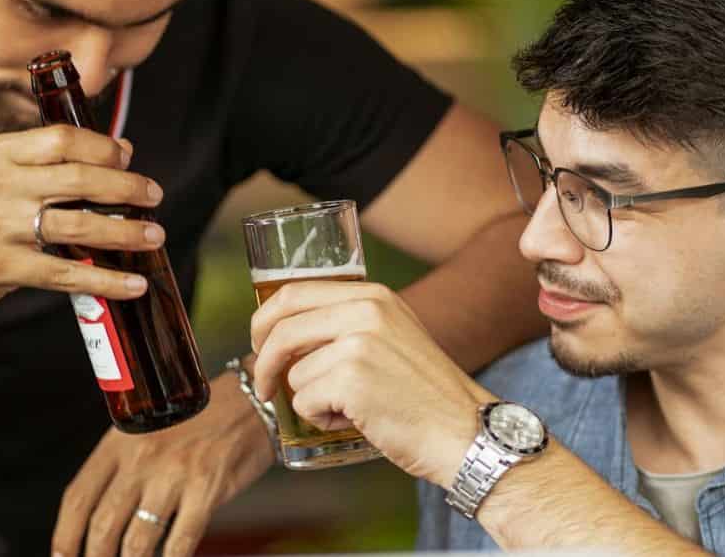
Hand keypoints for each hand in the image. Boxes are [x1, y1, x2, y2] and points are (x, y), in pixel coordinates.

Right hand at [0, 126, 166, 310]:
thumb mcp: (5, 173)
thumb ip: (56, 160)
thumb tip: (123, 150)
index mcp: (2, 153)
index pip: (62, 138)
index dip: (103, 148)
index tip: (129, 160)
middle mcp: (0, 184)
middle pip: (77, 179)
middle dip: (125, 188)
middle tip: (154, 196)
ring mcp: (0, 226)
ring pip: (77, 224)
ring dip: (124, 232)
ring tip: (154, 236)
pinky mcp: (2, 265)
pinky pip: (65, 273)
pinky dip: (104, 279)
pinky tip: (132, 283)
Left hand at [52, 371, 275, 556]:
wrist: (250, 400)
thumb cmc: (199, 418)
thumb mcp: (148, 431)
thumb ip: (123, 467)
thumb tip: (102, 516)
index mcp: (119, 442)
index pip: (78, 497)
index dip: (64, 536)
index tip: (62, 556)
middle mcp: (141, 458)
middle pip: (103, 525)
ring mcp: (173, 475)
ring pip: (137, 541)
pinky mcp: (206, 489)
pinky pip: (180, 542)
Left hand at [250, 282, 493, 487]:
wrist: (465, 432)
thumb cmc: (426, 395)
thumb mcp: (394, 336)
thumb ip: (350, 324)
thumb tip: (286, 334)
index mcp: (373, 295)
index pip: (294, 292)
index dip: (265, 319)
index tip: (259, 342)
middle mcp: (365, 311)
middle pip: (281, 327)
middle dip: (262, 358)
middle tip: (264, 383)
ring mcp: (358, 343)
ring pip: (293, 372)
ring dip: (310, 400)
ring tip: (350, 409)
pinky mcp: (352, 379)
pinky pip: (305, 401)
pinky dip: (322, 419)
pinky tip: (356, 421)